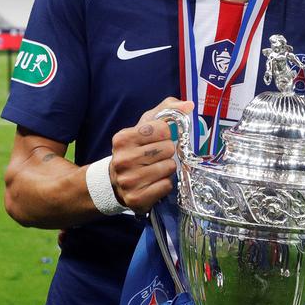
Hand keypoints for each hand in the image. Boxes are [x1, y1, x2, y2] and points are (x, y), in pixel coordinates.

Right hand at [109, 97, 193, 213]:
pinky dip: (165, 184)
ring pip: (169, 167)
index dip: (165, 134)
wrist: (116, 182)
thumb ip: (166, 110)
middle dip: (167, 152)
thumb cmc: (136, 150)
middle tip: (156, 157)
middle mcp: (122, 159)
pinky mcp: (136, 198)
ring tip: (154, 169)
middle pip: (168, 148)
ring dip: (167, 168)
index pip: (162, 128)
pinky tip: (153, 183)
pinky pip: (167, 185)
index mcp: (123, 138)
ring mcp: (128, 181)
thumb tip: (189, 105)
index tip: (157, 139)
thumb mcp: (146, 126)